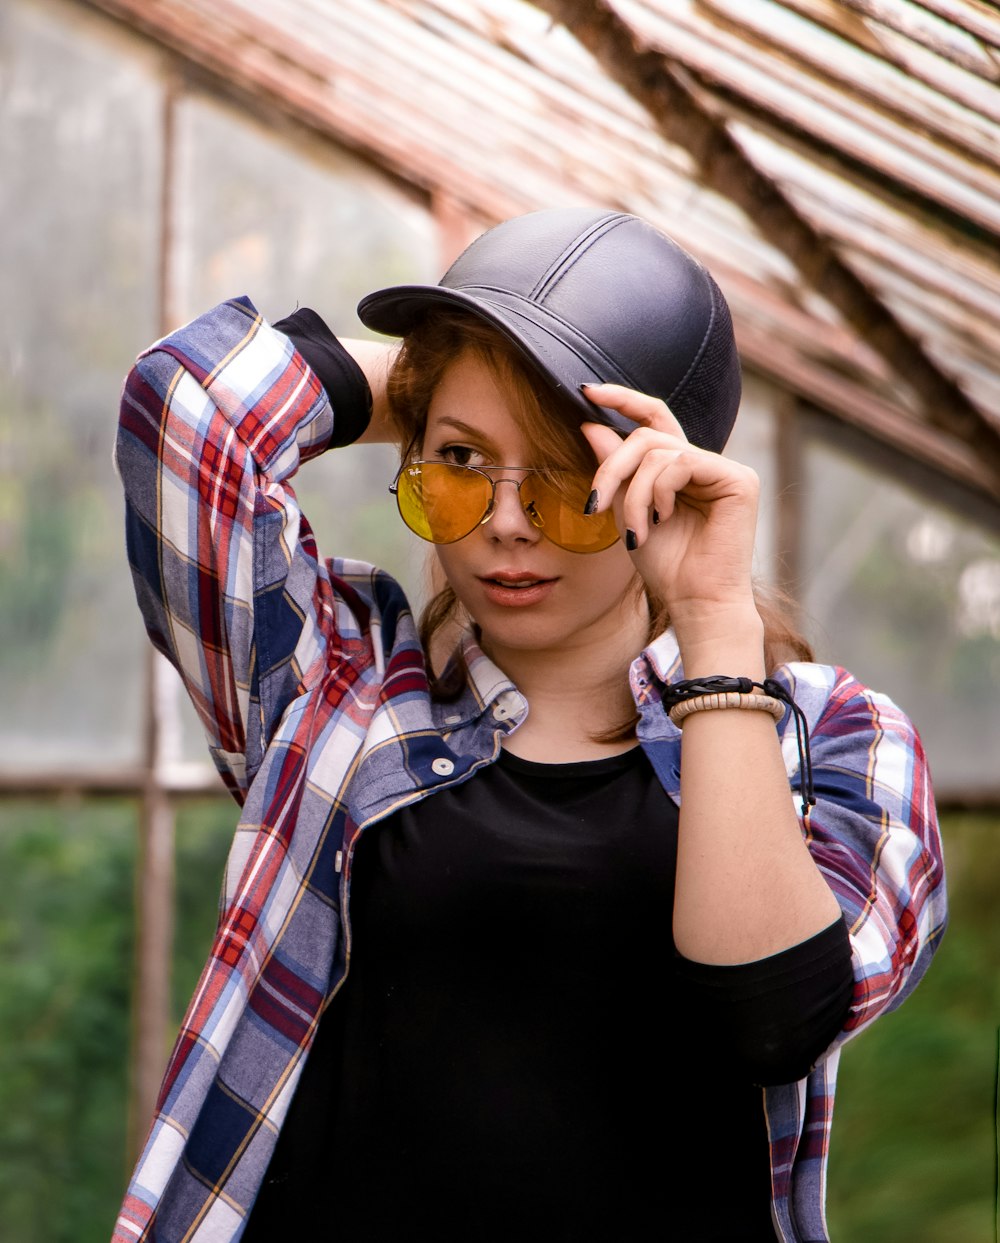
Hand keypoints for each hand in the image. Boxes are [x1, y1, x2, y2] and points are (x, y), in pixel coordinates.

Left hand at [580, 383, 760, 639]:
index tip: (587, 390)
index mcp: (680, 470)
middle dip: (612, 467)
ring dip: (633, 493)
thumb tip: (591, 424)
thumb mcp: (626, 512)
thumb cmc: (666, 566)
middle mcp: (704, 464)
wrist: (695, 602)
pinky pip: (681, 463)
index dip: (623, 400)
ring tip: (636, 529)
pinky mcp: (739, 479)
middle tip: (596, 503)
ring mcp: (725, 470)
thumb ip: (614, 470)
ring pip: (658, 452)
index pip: (653, 420)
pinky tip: (662, 519)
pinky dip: (659, 492)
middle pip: (647, 437)